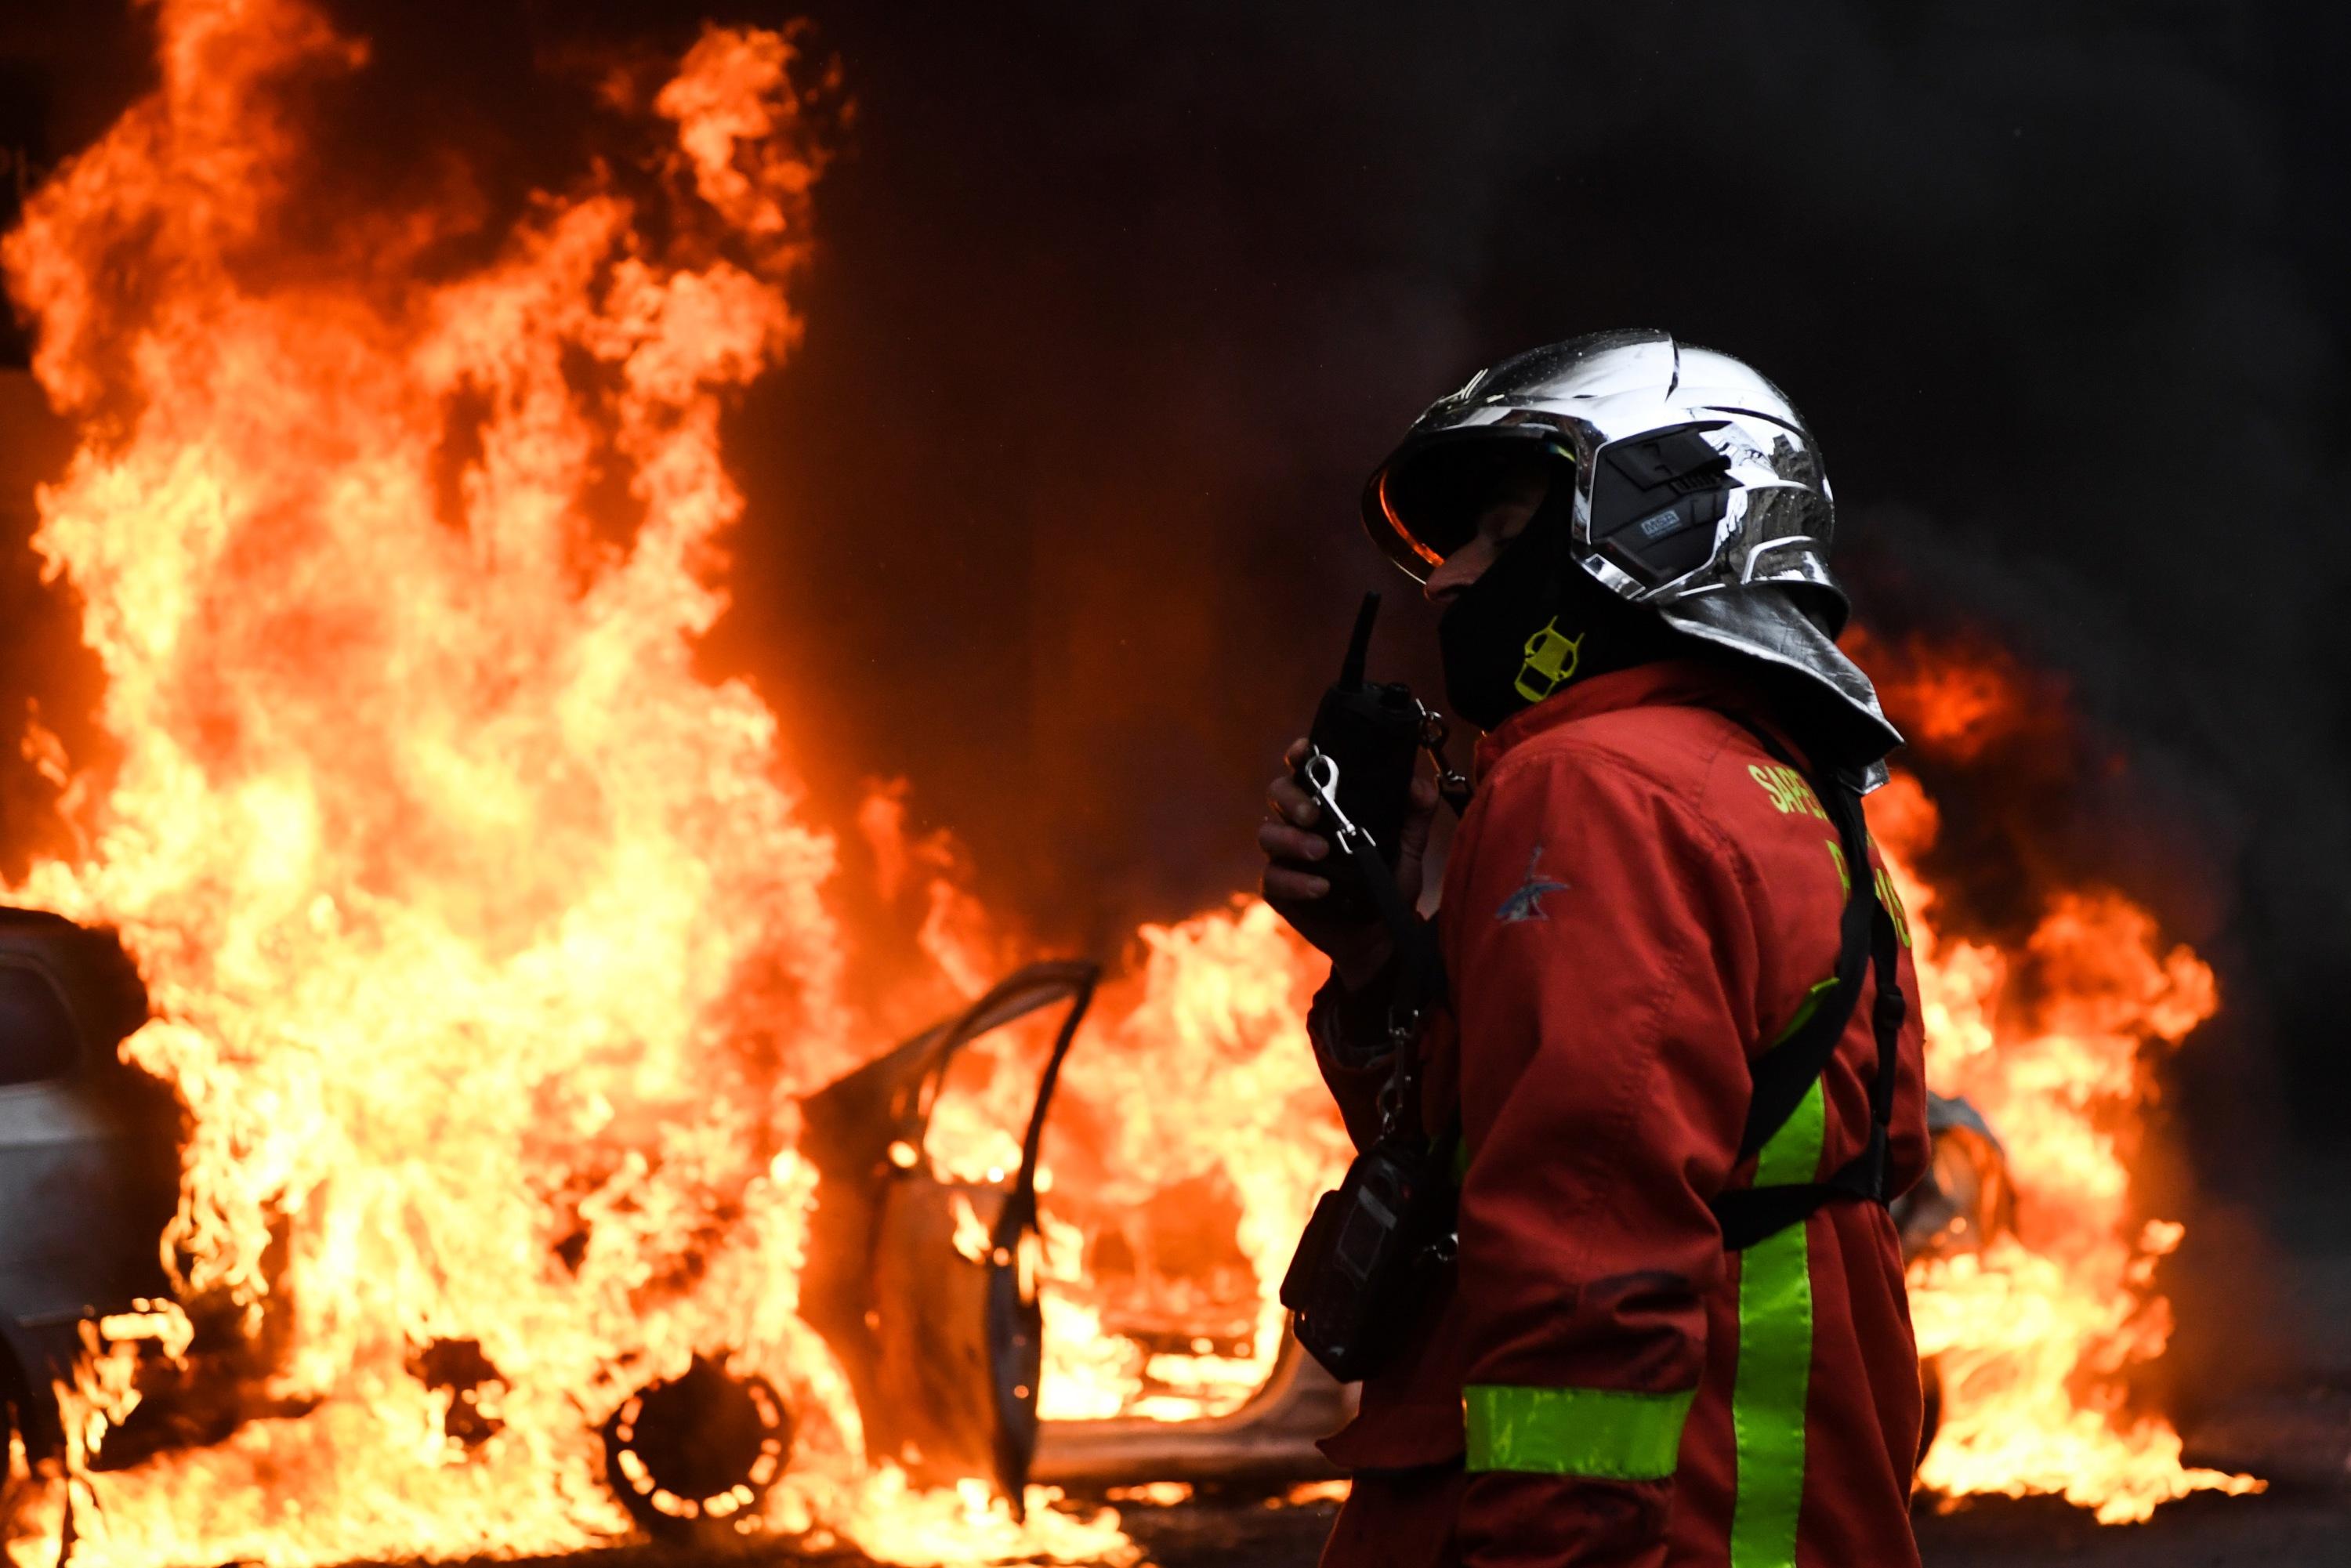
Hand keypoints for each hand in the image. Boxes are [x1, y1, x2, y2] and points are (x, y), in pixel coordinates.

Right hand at [1259, 738, 1439, 989]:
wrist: (1381, 936)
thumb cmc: (1387, 883)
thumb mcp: (1409, 848)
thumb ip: (1415, 815)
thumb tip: (1418, 785)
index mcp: (1326, 804)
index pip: (1304, 770)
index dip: (1299, 756)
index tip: (1303, 753)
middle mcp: (1299, 824)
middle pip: (1278, 794)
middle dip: (1292, 800)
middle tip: (1315, 814)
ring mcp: (1285, 856)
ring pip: (1268, 834)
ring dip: (1291, 840)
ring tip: (1320, 852)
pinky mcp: (1279, 890)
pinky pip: (1273, 879)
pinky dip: (1297, 883)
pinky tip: (1321, 888)